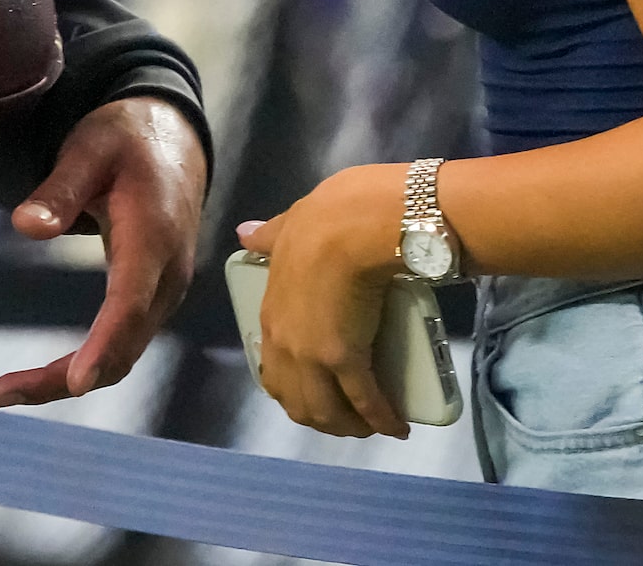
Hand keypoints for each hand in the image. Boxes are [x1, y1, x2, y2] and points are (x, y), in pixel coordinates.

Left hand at [0, 97, 206, 407]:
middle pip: (123, 345)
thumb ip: (60, 188)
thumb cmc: (126, 139)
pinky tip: (45, 373)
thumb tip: (24, 227)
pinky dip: (86, 362)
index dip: (105, 344)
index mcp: (154, 235)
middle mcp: (168, 274)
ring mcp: (165, 290)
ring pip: (123, 353)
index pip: (130, 301)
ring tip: (3, 390)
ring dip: (69, 378)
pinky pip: (123, 341)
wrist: (172, 136)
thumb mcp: (89, 149)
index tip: (75, 383)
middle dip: (63, 378)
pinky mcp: (154, 295)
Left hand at [238, 163, 408, 441]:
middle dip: (325, 418)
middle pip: (299, 401)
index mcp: (272, 313)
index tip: (319, 393)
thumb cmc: (326, 217)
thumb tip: (245, 232)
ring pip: (327, 411)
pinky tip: (397, 426)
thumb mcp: (288, 225)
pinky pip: (364, 402)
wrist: (353, 225)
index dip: (296, 389)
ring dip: (350, 426)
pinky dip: (382, 419)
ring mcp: (312, 356)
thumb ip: (269, 235)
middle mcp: (286, 344)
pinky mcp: (345, 360)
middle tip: (350, 418)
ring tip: (374, 425)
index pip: (274, 370)